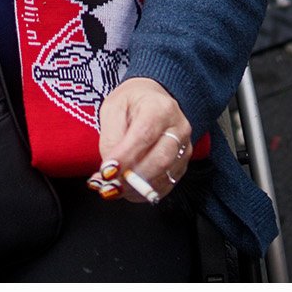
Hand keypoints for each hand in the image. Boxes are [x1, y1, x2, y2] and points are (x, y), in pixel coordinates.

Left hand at [96, 77, 192, 204]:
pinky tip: (127, 189)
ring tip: (114, 188)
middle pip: (160, 160)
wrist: (153, 99)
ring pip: (164, 176)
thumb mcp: (113, 109)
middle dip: (132, 178)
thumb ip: (110, 138)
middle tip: (109, 186)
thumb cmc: (131, 103)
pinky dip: (144, 193)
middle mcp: (178, 127)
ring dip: (136, 189)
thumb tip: (111, 169)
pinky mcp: (183, 164)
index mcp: (160, 107)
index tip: (107, 172)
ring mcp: (184, 147)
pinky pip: (165, 185)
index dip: (126, 157)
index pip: (145, 135)